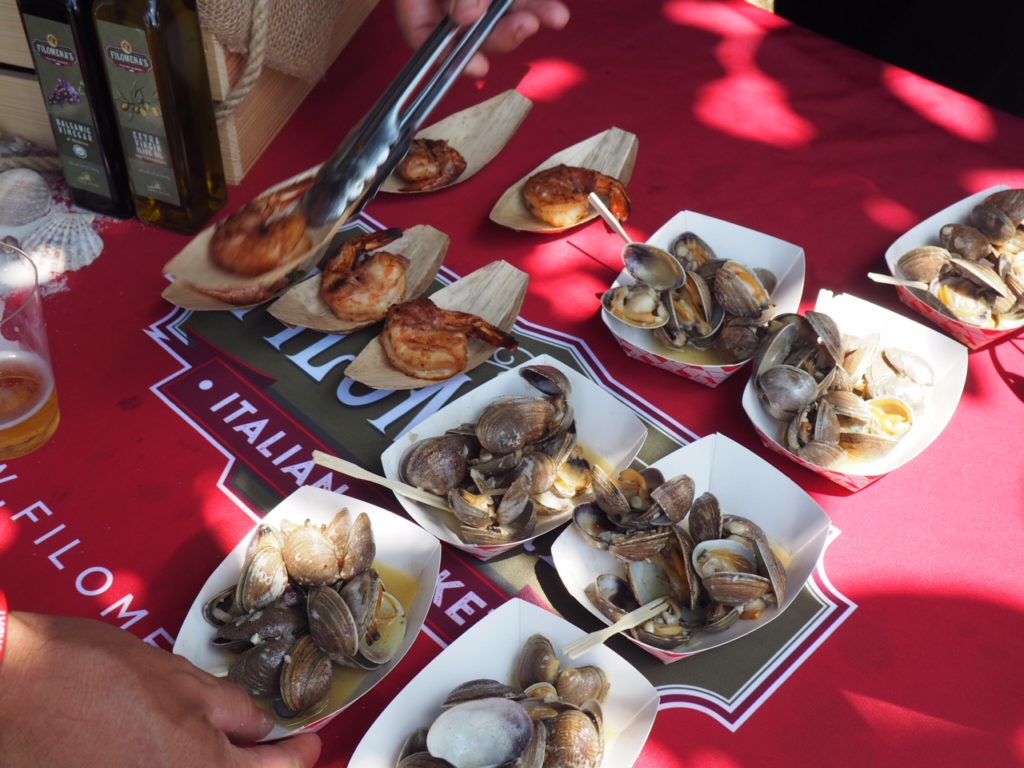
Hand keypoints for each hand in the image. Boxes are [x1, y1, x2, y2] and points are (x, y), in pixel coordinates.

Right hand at [0, 612, 321, 767]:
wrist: (6, 687)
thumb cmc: (85, 672)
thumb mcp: (173, 677)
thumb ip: (225, 709)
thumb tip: (260, 727)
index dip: (297, 756)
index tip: (310, 745)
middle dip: (261, 767)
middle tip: (276, 750)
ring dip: (220, 764)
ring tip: (228, 746)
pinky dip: (180, 765)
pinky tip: (178, 750)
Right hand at [395, 0, 570, 76]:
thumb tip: (465, 16)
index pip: (421, 33)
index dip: (447, 57)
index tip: (476, 65)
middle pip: (466, 29)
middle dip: (500, 35)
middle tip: (523, 29)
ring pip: (499, 14)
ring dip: (528, 21)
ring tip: (553, 17)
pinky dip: (538, 6)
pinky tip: (556, 15)